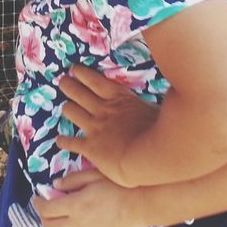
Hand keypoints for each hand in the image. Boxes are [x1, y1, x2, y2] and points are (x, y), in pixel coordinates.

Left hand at [34, 170, 148, 226]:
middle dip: (44, 219)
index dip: (38, 204)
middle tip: (47, 211)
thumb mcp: (93, 175)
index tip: (38, 199)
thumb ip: (72, 180)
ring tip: (61, 224)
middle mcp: (78, 225)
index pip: (46, 209)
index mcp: (74, 206)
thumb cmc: (119, 185)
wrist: (144, 203)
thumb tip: (55, 186)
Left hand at [56, 65, 157, 186]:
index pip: (96, 81)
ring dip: (67, 107)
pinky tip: (59, 140)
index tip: (74, 69)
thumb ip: (151, 104)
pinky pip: (71, 142)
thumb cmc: (157, 132)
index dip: (83, 75)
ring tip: (64, 106)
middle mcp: (103, 110)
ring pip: (72, 112)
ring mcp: (94, 127)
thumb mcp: (157, 110)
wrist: (145, 156)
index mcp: (119, 99)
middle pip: (79, 93)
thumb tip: (167, 95)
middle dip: (69, 86)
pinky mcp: (90, 146)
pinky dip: (64, 141)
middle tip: (63, 82)